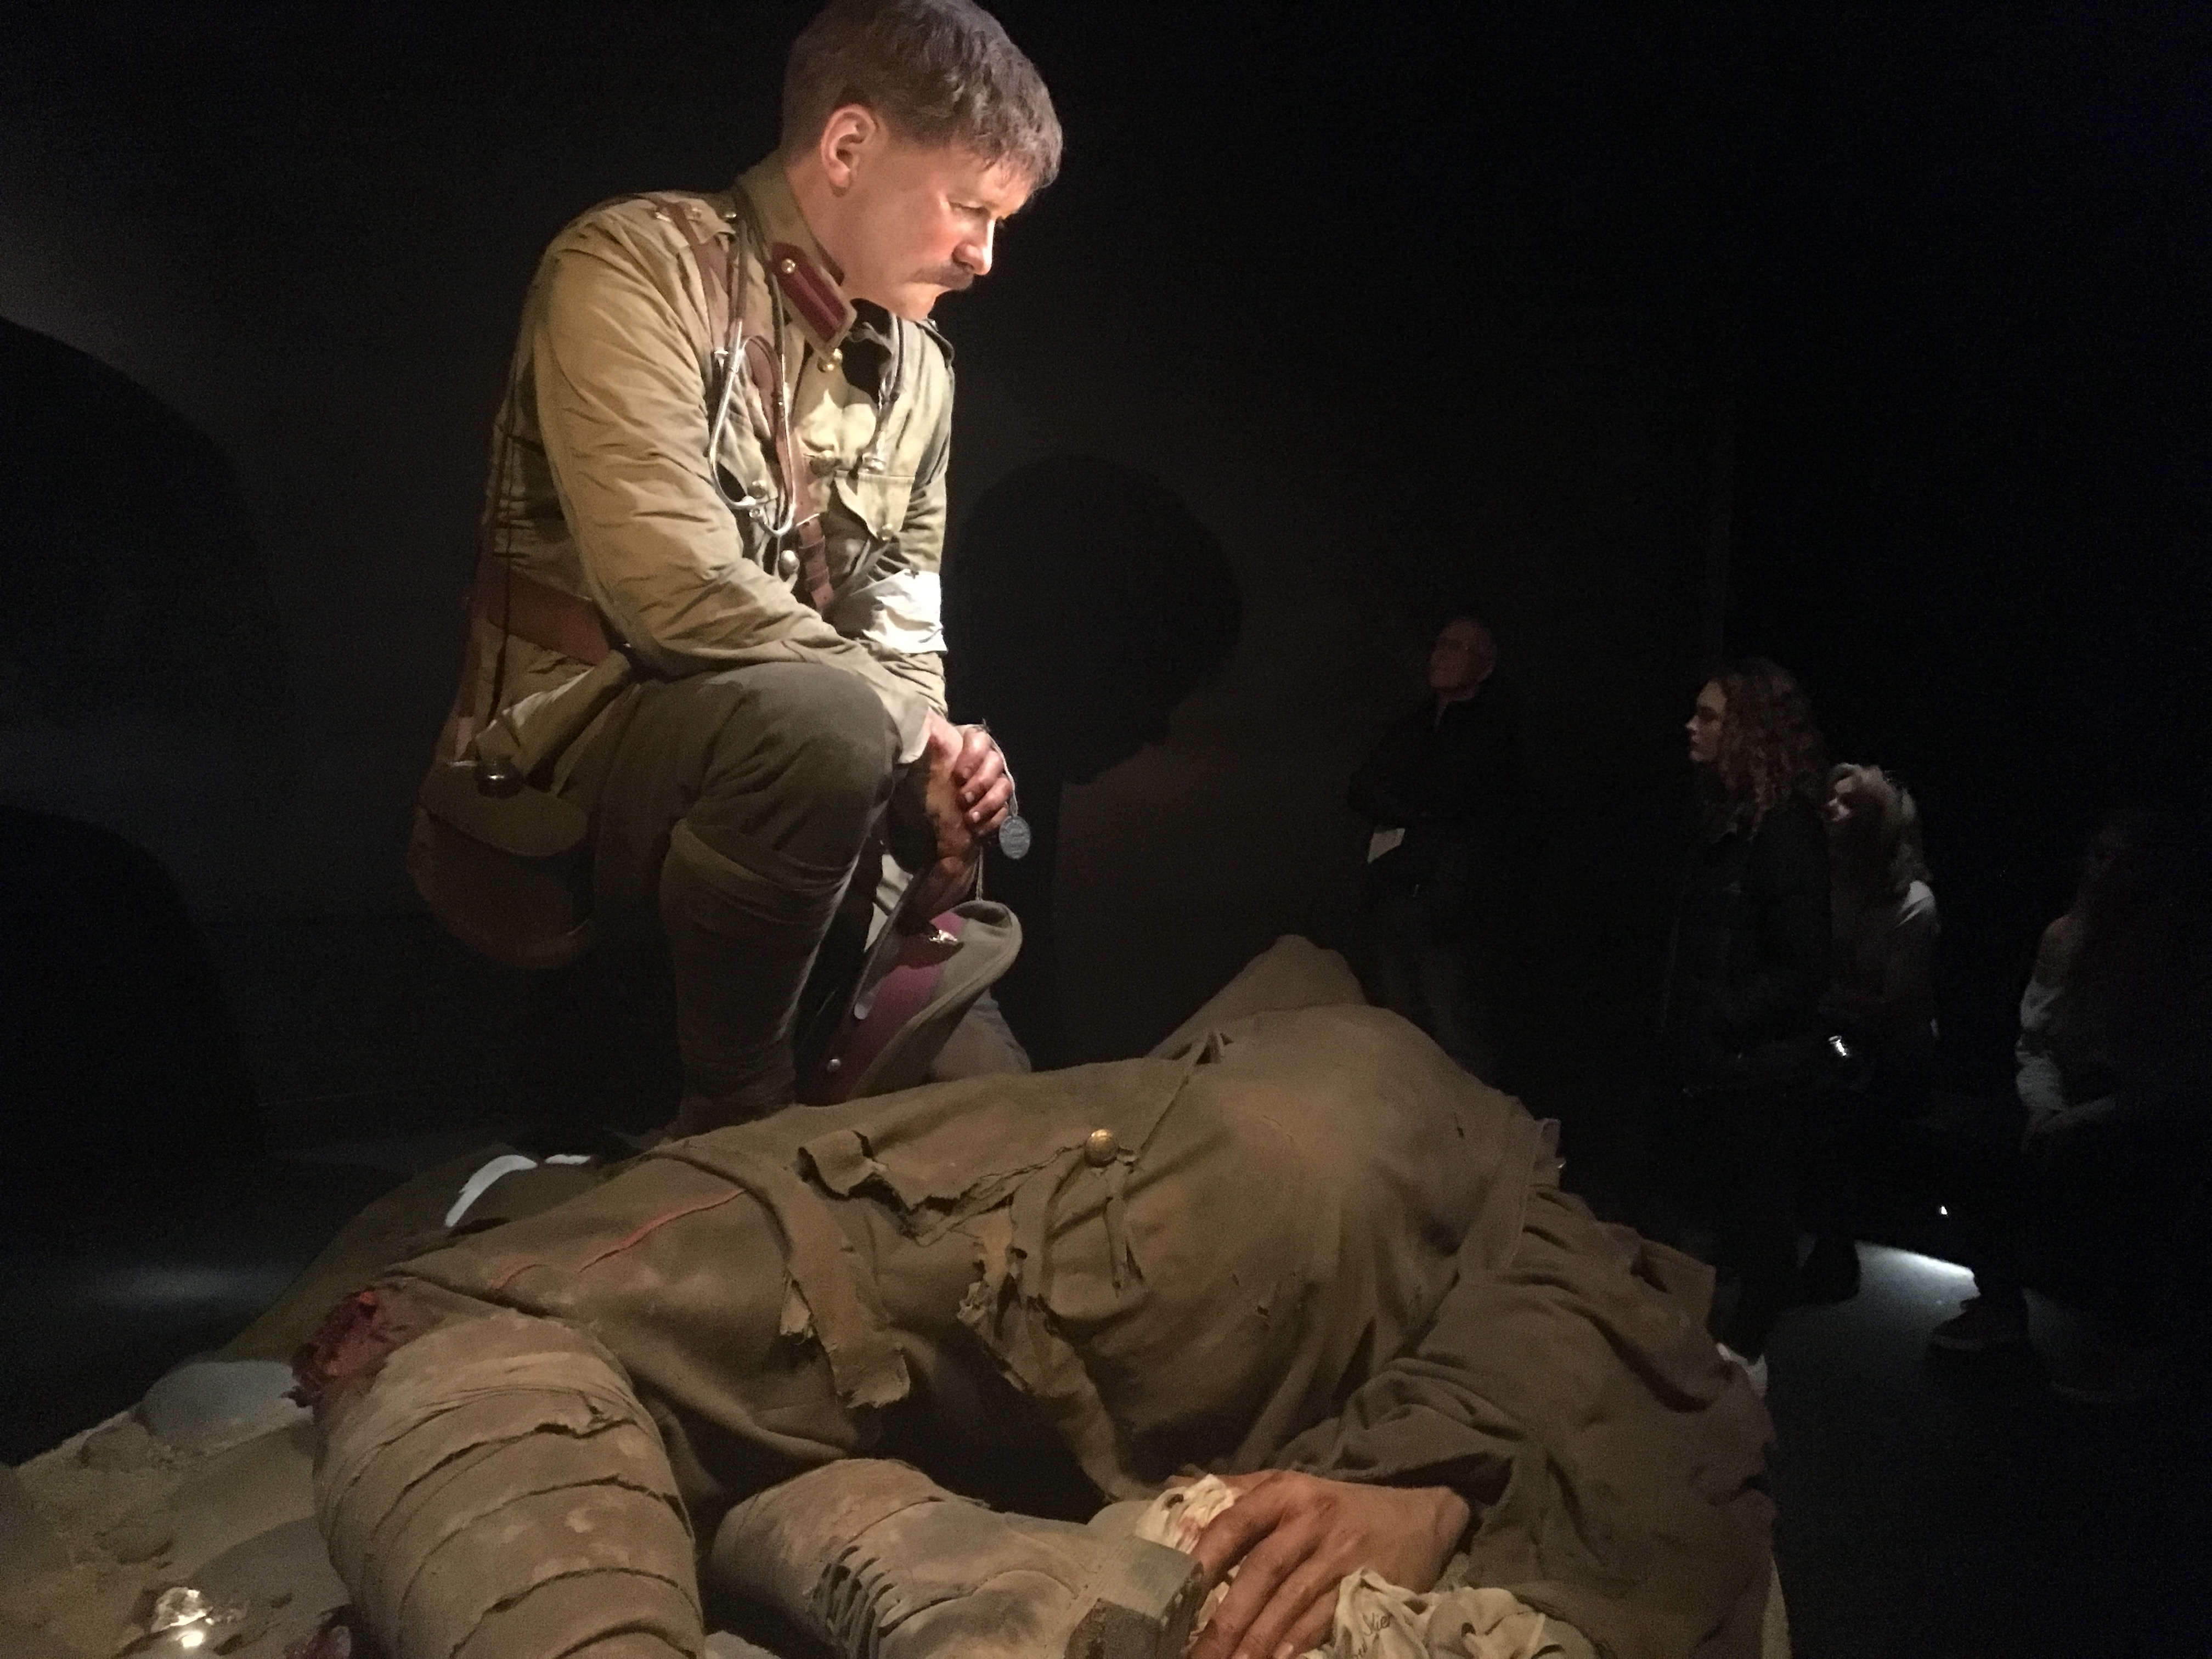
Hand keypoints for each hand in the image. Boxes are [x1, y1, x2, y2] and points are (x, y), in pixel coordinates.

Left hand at [918, 712, 1013, 849]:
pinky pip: (1004, 810)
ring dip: (988, 803)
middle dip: (980, 783)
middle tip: (961, 799)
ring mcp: (993, 784)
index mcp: (965, 744)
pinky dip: (991, 820)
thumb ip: (931, 742)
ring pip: (1004, 786)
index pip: (979, 739)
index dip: (973, 756)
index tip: (958, 776)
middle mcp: (983, 761)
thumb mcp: (924, 761)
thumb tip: (929, 725)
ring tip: (969, 818)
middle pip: (995, 763)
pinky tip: (975, 828)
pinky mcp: (996, 806)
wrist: (924, 819)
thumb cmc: (924, 782)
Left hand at [1188, 1471, 1469, 1658]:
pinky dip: (1297, 1642)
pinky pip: (1324, 1618)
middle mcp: (1311, 1520)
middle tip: (1197, 1651)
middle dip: (1227, 1616)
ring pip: (1290, 1600)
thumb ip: (1237, 1491)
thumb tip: (1176, 1489)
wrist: (1419, 1516)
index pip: (1237, 1521)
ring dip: (1257, 1639)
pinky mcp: (1364, 1584)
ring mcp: (1339, 1554)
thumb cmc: (1339, 1507)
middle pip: (1262, 1569)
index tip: (1177, 1591)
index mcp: (1286, 1493)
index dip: (1206, 1555)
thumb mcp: (1291, 1485)